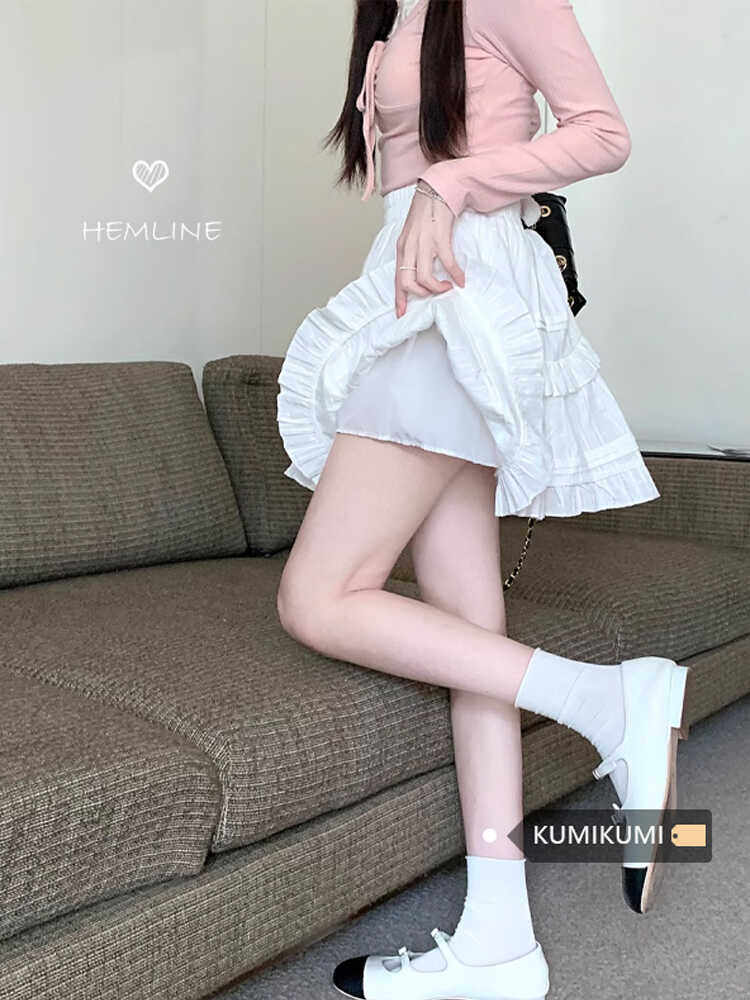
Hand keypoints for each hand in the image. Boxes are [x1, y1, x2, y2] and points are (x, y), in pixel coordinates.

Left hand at [394, 182, 465, 317]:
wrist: (436, 190)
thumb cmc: (425, 214)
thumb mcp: (412, 236)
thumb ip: (413, 253)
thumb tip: (418, 272)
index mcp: (402, 249)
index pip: (397, 279)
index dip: (399, 298)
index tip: (401, 313)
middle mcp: (409, 248)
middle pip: (407, 283)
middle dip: (421, 294)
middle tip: (433, 294)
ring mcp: (423, 244)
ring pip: (424, 278)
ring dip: (437, 288)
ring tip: (447, 286)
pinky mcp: (439, 239)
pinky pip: (447, 263)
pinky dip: (455, 274)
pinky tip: (461, 279)